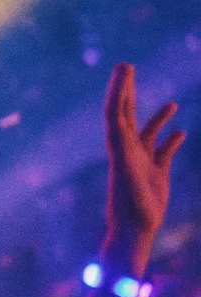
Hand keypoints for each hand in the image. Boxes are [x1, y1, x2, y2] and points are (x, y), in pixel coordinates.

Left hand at [102, 62, 184, 274]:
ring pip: (149, 134)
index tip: (124, 67)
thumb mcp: (126, 171)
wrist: (133, 230)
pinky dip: (172, 141)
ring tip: (172, 104)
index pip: (115, 111)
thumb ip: (123, 147)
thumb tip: (116, 124)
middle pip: (125, 115)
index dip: (118, 88)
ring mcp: (142, 163)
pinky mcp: (155, 175)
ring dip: (158, 118)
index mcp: (118, 146)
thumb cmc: (129, 202)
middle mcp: (127, 151)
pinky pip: (164, 153)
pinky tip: (181, 134)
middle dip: (126, 90)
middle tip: (126, 66)